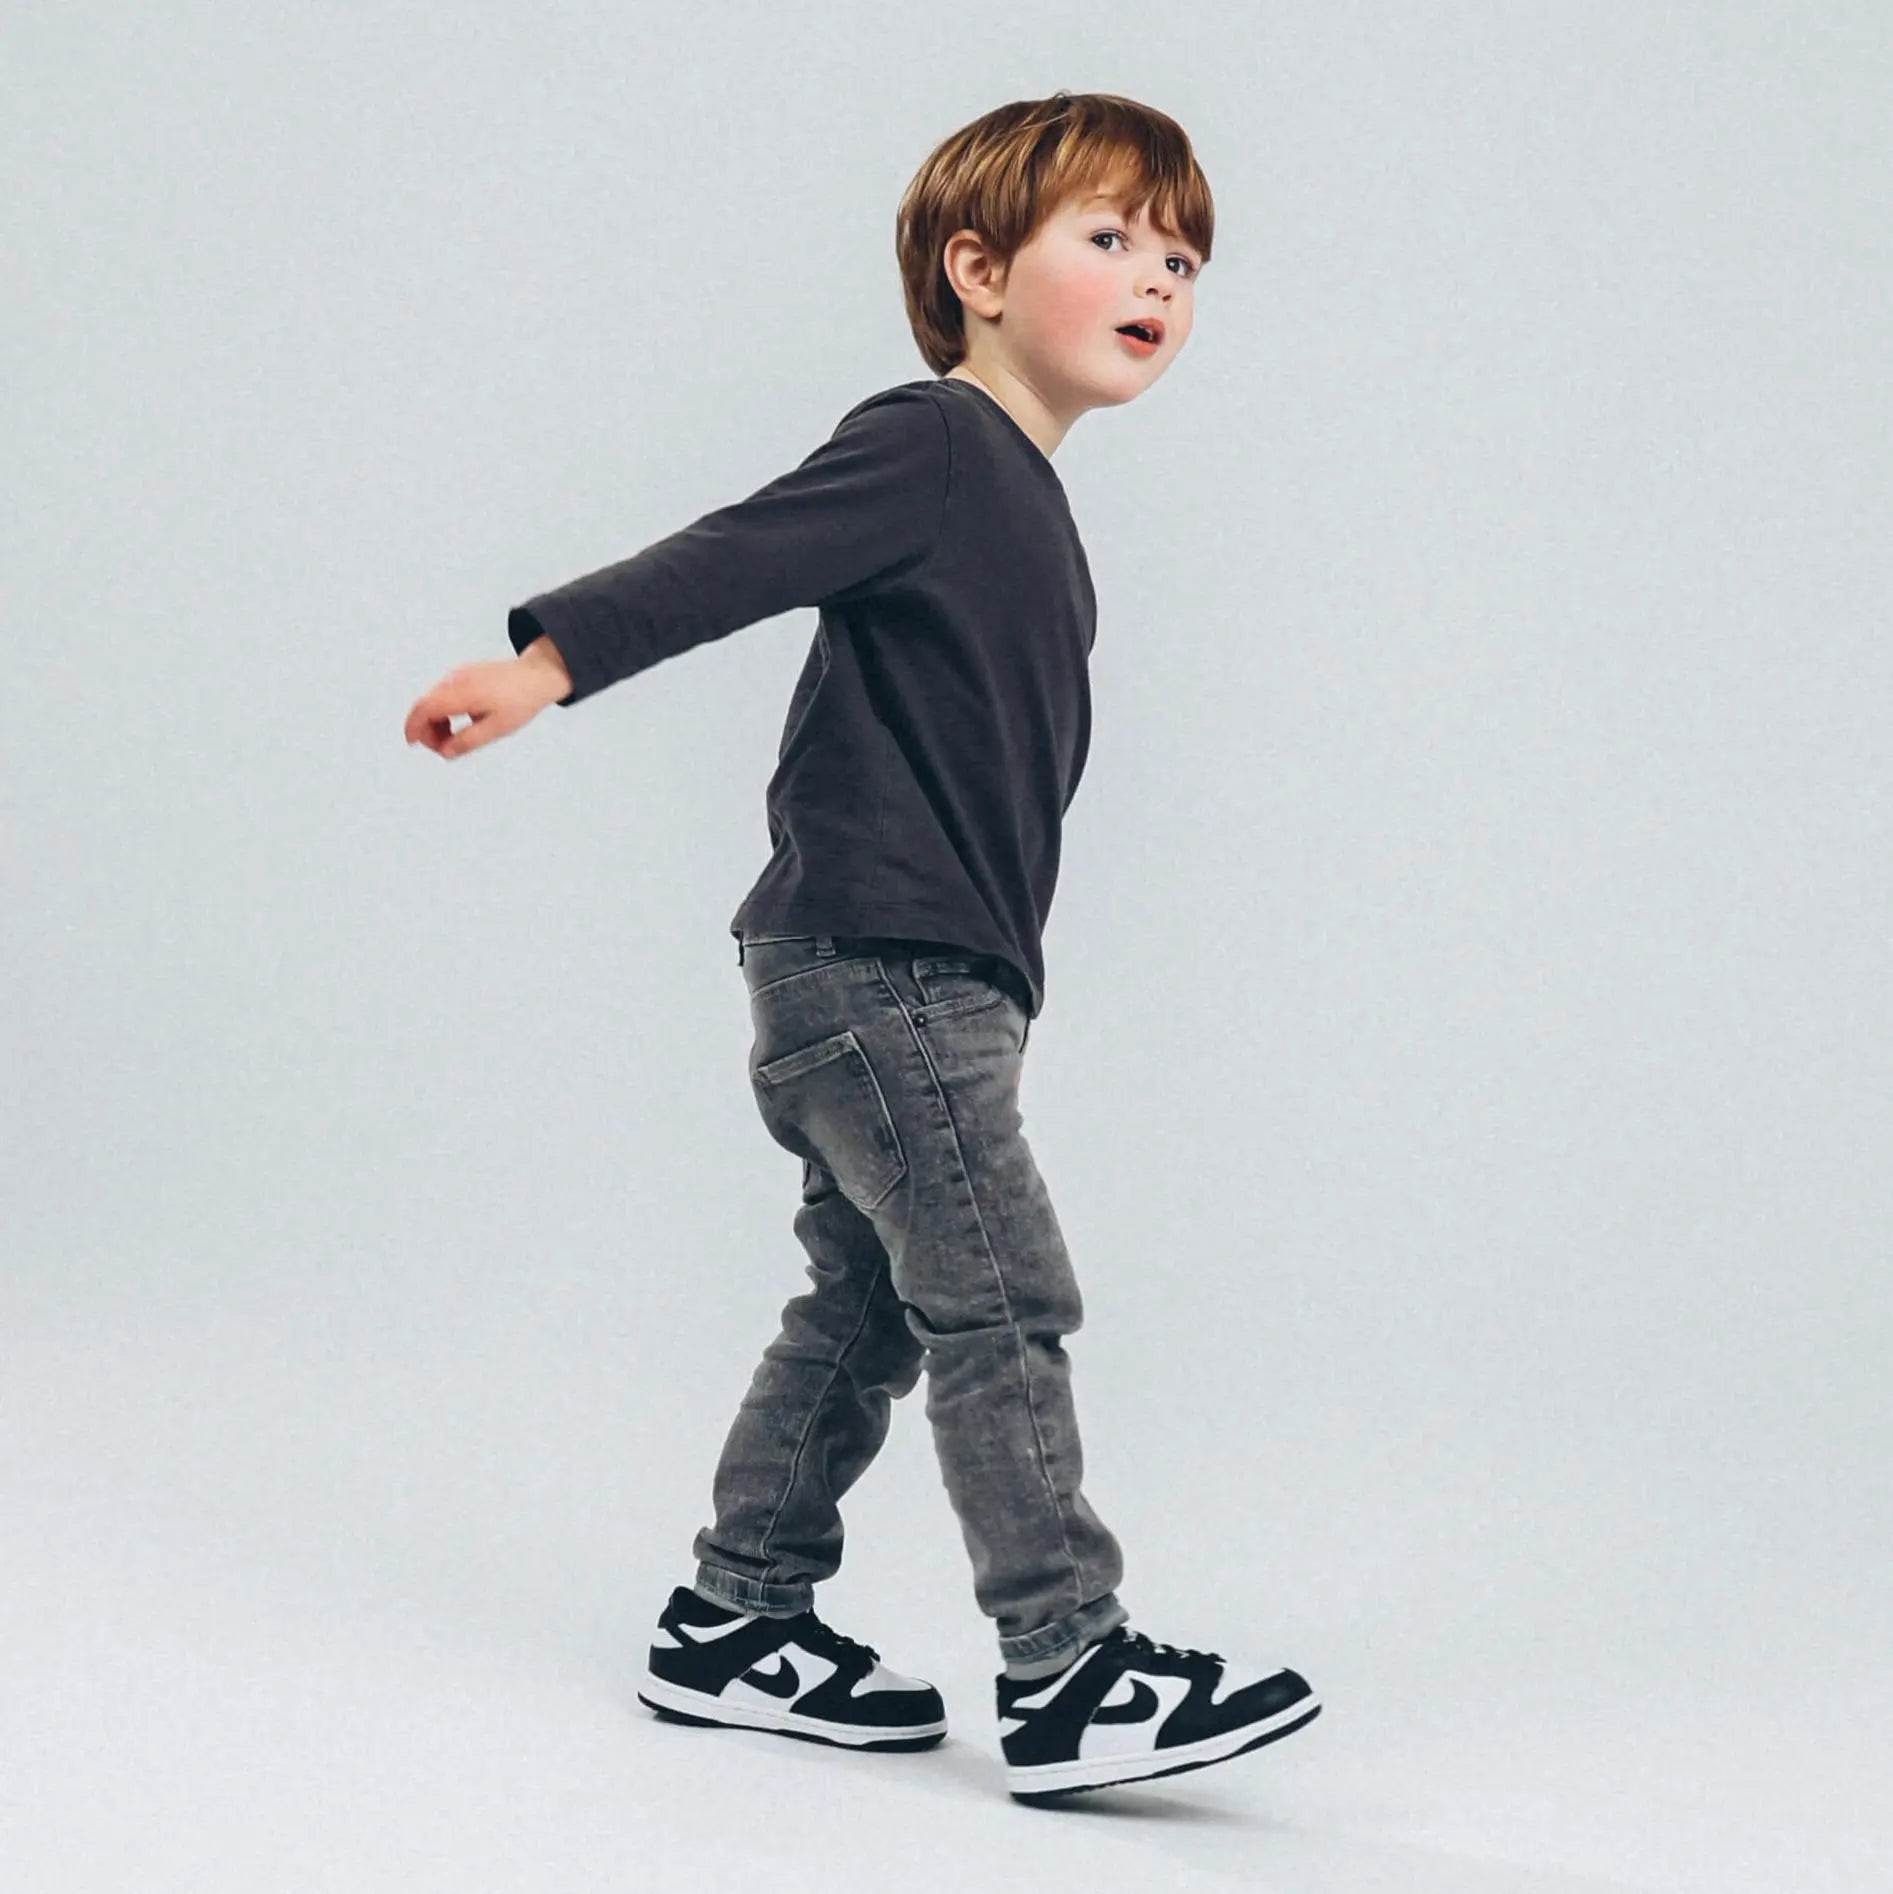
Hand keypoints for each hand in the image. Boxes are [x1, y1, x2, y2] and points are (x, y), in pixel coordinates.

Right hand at [403, 643, 570, 757]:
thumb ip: (468, 741)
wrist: (538, 675)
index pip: (424, 709)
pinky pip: (445, 693)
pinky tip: (462, 721)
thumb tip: (445, 752)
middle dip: (427, 729)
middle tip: (443, 748)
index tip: (413, 743)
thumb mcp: (497, 728)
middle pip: (426, 705)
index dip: (413, 727)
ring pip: (434, 699)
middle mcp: (455, 680)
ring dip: (437, 721)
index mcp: (461, 693)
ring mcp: (459, 674)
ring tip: (454, 738)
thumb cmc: (521, 700)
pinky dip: (445, 710)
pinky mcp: (465, 674)